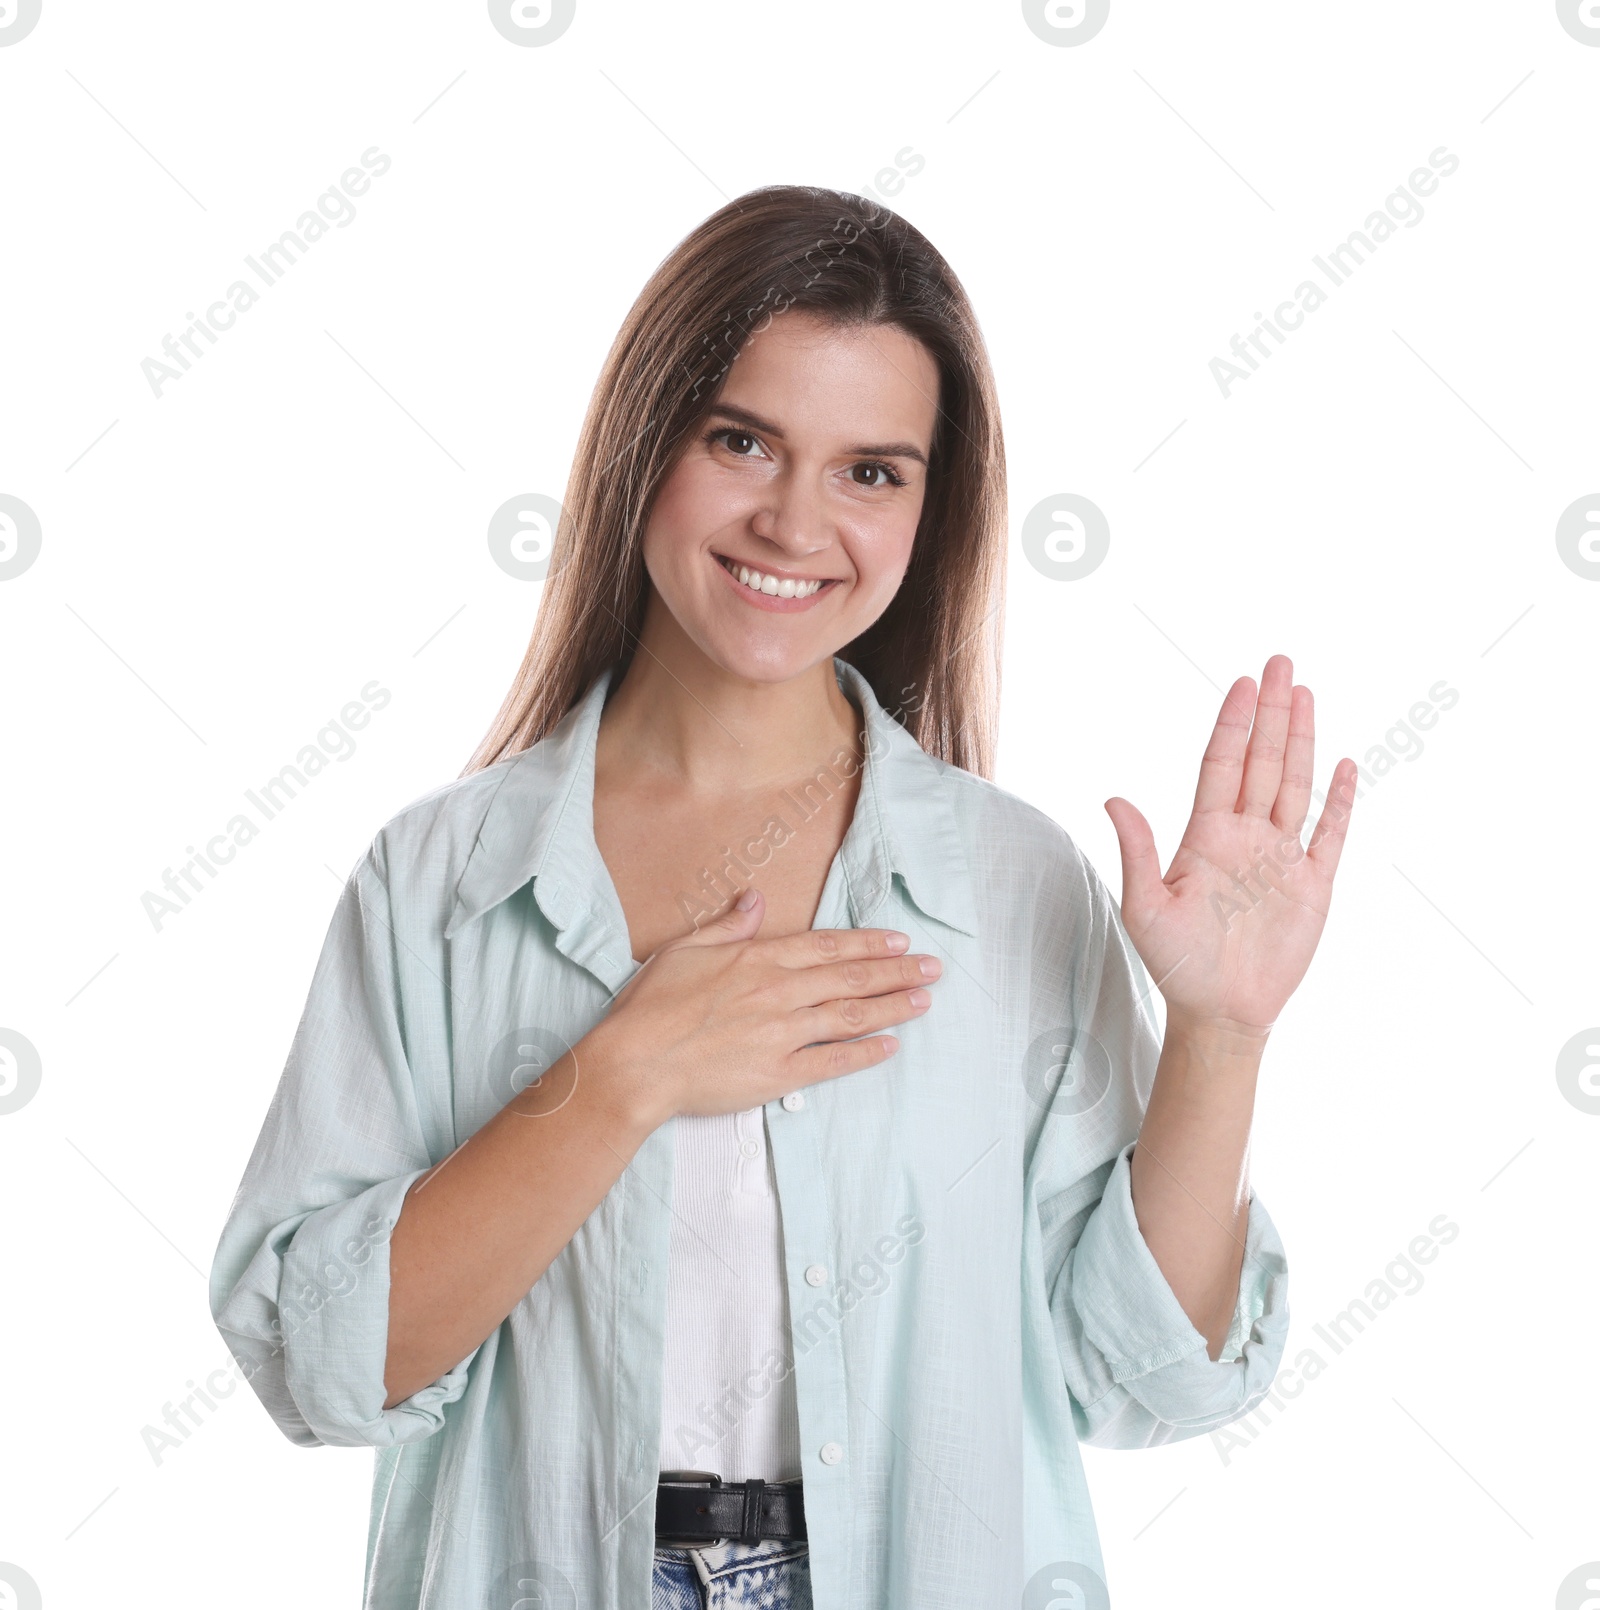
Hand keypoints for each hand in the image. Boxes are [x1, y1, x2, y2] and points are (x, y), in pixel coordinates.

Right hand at [584, 888, 940, 1130]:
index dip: (868, 943)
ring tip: (924, 1000)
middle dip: (897, 971)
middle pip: (851, 977)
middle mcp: (779, 992)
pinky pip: (833, 1061)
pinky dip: (865, 1053)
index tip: (899, 942)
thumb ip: (728, 927)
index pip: (827, 947)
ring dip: (893, 1006)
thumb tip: (756, 900)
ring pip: (851, 1014)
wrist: (635, 1063)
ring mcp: (783, 1033)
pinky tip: (891, 1046)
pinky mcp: (779, 1073)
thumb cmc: (650, 1007)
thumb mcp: (684, 950)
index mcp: (758, 960)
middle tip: (932, 968)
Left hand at [1103, 654, 1355, 1035]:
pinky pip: (1330, 833)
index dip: (1232, 724)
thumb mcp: (1145, 908)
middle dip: (1270, 713)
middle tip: (1280, 663)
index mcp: (1205, 836)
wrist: (1220, 1013)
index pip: (1221, 765)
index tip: (1241, 683)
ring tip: (1305, 693)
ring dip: (1301, 740)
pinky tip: (1344, 764)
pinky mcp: (1314, 885)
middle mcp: (1245, 836)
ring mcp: (1282, 857)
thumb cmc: (1175, 964)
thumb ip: (1138, 852)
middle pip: (1261, 761)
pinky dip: (1340, 800)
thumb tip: (1113, 799)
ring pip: (1294, 784)